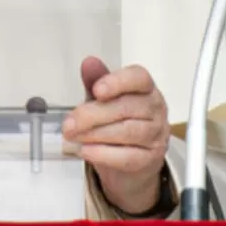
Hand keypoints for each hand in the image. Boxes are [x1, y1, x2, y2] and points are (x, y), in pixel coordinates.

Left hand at [63, 56, 170, 214]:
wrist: (130, 162)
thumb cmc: (117, 122)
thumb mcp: (104, 98)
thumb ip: (96, 80)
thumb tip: (89, 63)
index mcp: (145, 88)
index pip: (138, 78)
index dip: (117, 82)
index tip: (96, 90)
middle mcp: (155, 109)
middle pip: (126, 107)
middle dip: (92, 114)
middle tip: (69, 123)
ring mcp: (156, 135)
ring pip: (127, 132)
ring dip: (95, 134)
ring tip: (74, 136)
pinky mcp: (151, 160)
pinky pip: (127, 157)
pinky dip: (103, 154)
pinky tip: (86, 151)